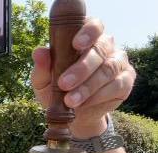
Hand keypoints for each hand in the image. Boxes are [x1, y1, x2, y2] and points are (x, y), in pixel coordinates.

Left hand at [31, 18, 135, 138]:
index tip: (76, 45)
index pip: (93, 25)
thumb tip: (39, 52)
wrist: (72, 114)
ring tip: (70, 100)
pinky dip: (98, 96)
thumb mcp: (43, 81)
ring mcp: (118, 61)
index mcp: (85, 37)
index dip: (88, 32)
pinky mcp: (126, 80)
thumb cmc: (56, 89)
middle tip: (63, 84)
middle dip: (81, 68)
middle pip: (100, 49)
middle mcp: (106, 45)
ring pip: (108, 69)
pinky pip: (117, 85)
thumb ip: (42, 67)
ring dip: (87, 86)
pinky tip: (84, 104)